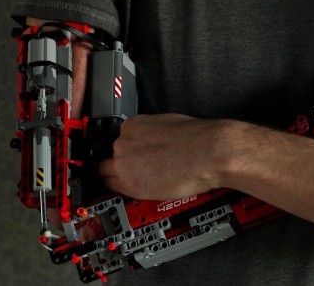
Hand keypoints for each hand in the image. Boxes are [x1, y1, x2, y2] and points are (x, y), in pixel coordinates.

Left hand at [98, 114, 232, 199]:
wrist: (208, 153)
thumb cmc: (198, 139)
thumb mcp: (168, 123)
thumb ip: (151, 133)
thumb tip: (152, 143)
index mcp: (133, 125)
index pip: (118, 139)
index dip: (125, 150)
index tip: (132, 156)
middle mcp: (123, 142)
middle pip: (111, 156)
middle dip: (120, 163)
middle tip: (133, 170)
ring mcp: (123, 163)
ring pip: (105, 173)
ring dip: (116, 177)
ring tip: (132, 182)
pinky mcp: (129, 184)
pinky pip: (113, 189)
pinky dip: (122, 189)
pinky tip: (132, 189)